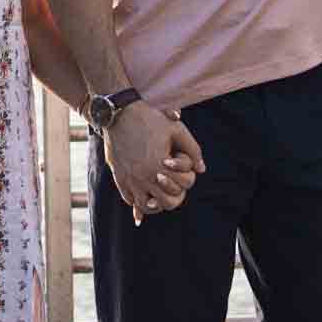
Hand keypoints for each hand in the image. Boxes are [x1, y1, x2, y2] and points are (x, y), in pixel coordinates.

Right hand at [104, 102, 204, 224]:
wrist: (119, 114)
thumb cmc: (150, 120)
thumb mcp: (176, 130)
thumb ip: (193, 150)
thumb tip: (202, 169)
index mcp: (160, 166)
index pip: (182, 187)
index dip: (187, 178)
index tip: (182, 168)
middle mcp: (145, 178)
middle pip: (167, 203)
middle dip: (174, 194)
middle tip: (174, 184)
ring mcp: (130, 180)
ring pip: (147, 207)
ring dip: (156, 202)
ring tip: (159, 192)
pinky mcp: (119, 179)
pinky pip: (130, 200)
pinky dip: (138, 201)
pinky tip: (144, 194)